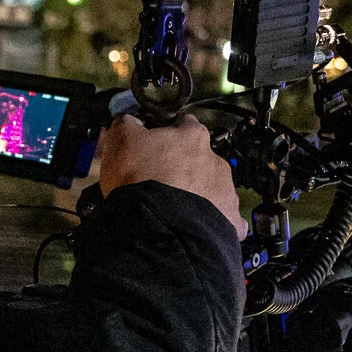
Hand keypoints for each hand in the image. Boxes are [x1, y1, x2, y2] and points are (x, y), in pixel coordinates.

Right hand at [96, 115, 244, 237]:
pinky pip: (225, 218)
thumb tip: (128, 122)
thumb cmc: (140, 181)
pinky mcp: (230, 220)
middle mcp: (215, 161)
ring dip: (197, 193)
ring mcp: (226, 191)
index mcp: (192, 137)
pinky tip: (195, 226)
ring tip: (172, 208)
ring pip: (212, 188)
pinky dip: (212, 222)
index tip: (155, 143)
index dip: (168, 132)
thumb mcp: (120, 141)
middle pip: (200, 158)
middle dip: (183, 167)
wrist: (158, 229)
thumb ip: (127, 125)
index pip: (184, 123)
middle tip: (159, 180)